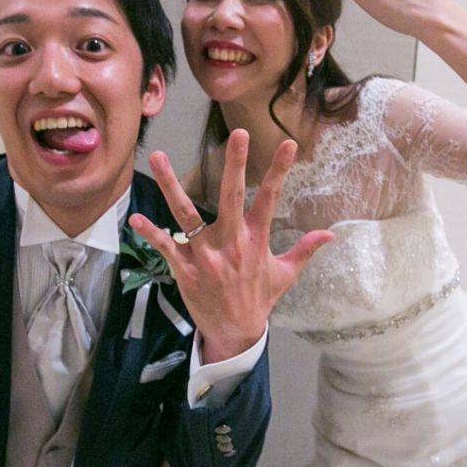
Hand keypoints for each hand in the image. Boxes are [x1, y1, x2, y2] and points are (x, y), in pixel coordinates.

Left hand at [128, 130, 332, 362]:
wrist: (235, 332)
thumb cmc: (259, 299)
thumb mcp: (285, 274)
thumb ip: (304, 249)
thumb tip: (331, 234)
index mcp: (256, 240)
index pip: (270, 198)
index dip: (279, 171)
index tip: (289, 144)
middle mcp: (231, 243)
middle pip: (232, 196)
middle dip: (234, 164)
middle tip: (237, 134)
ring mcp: (205, 255)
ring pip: (187, 213)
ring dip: (171, 185)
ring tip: (159, 157)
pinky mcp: (185, 269)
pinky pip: (166, 246)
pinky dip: (151, 232)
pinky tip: (134, 218)